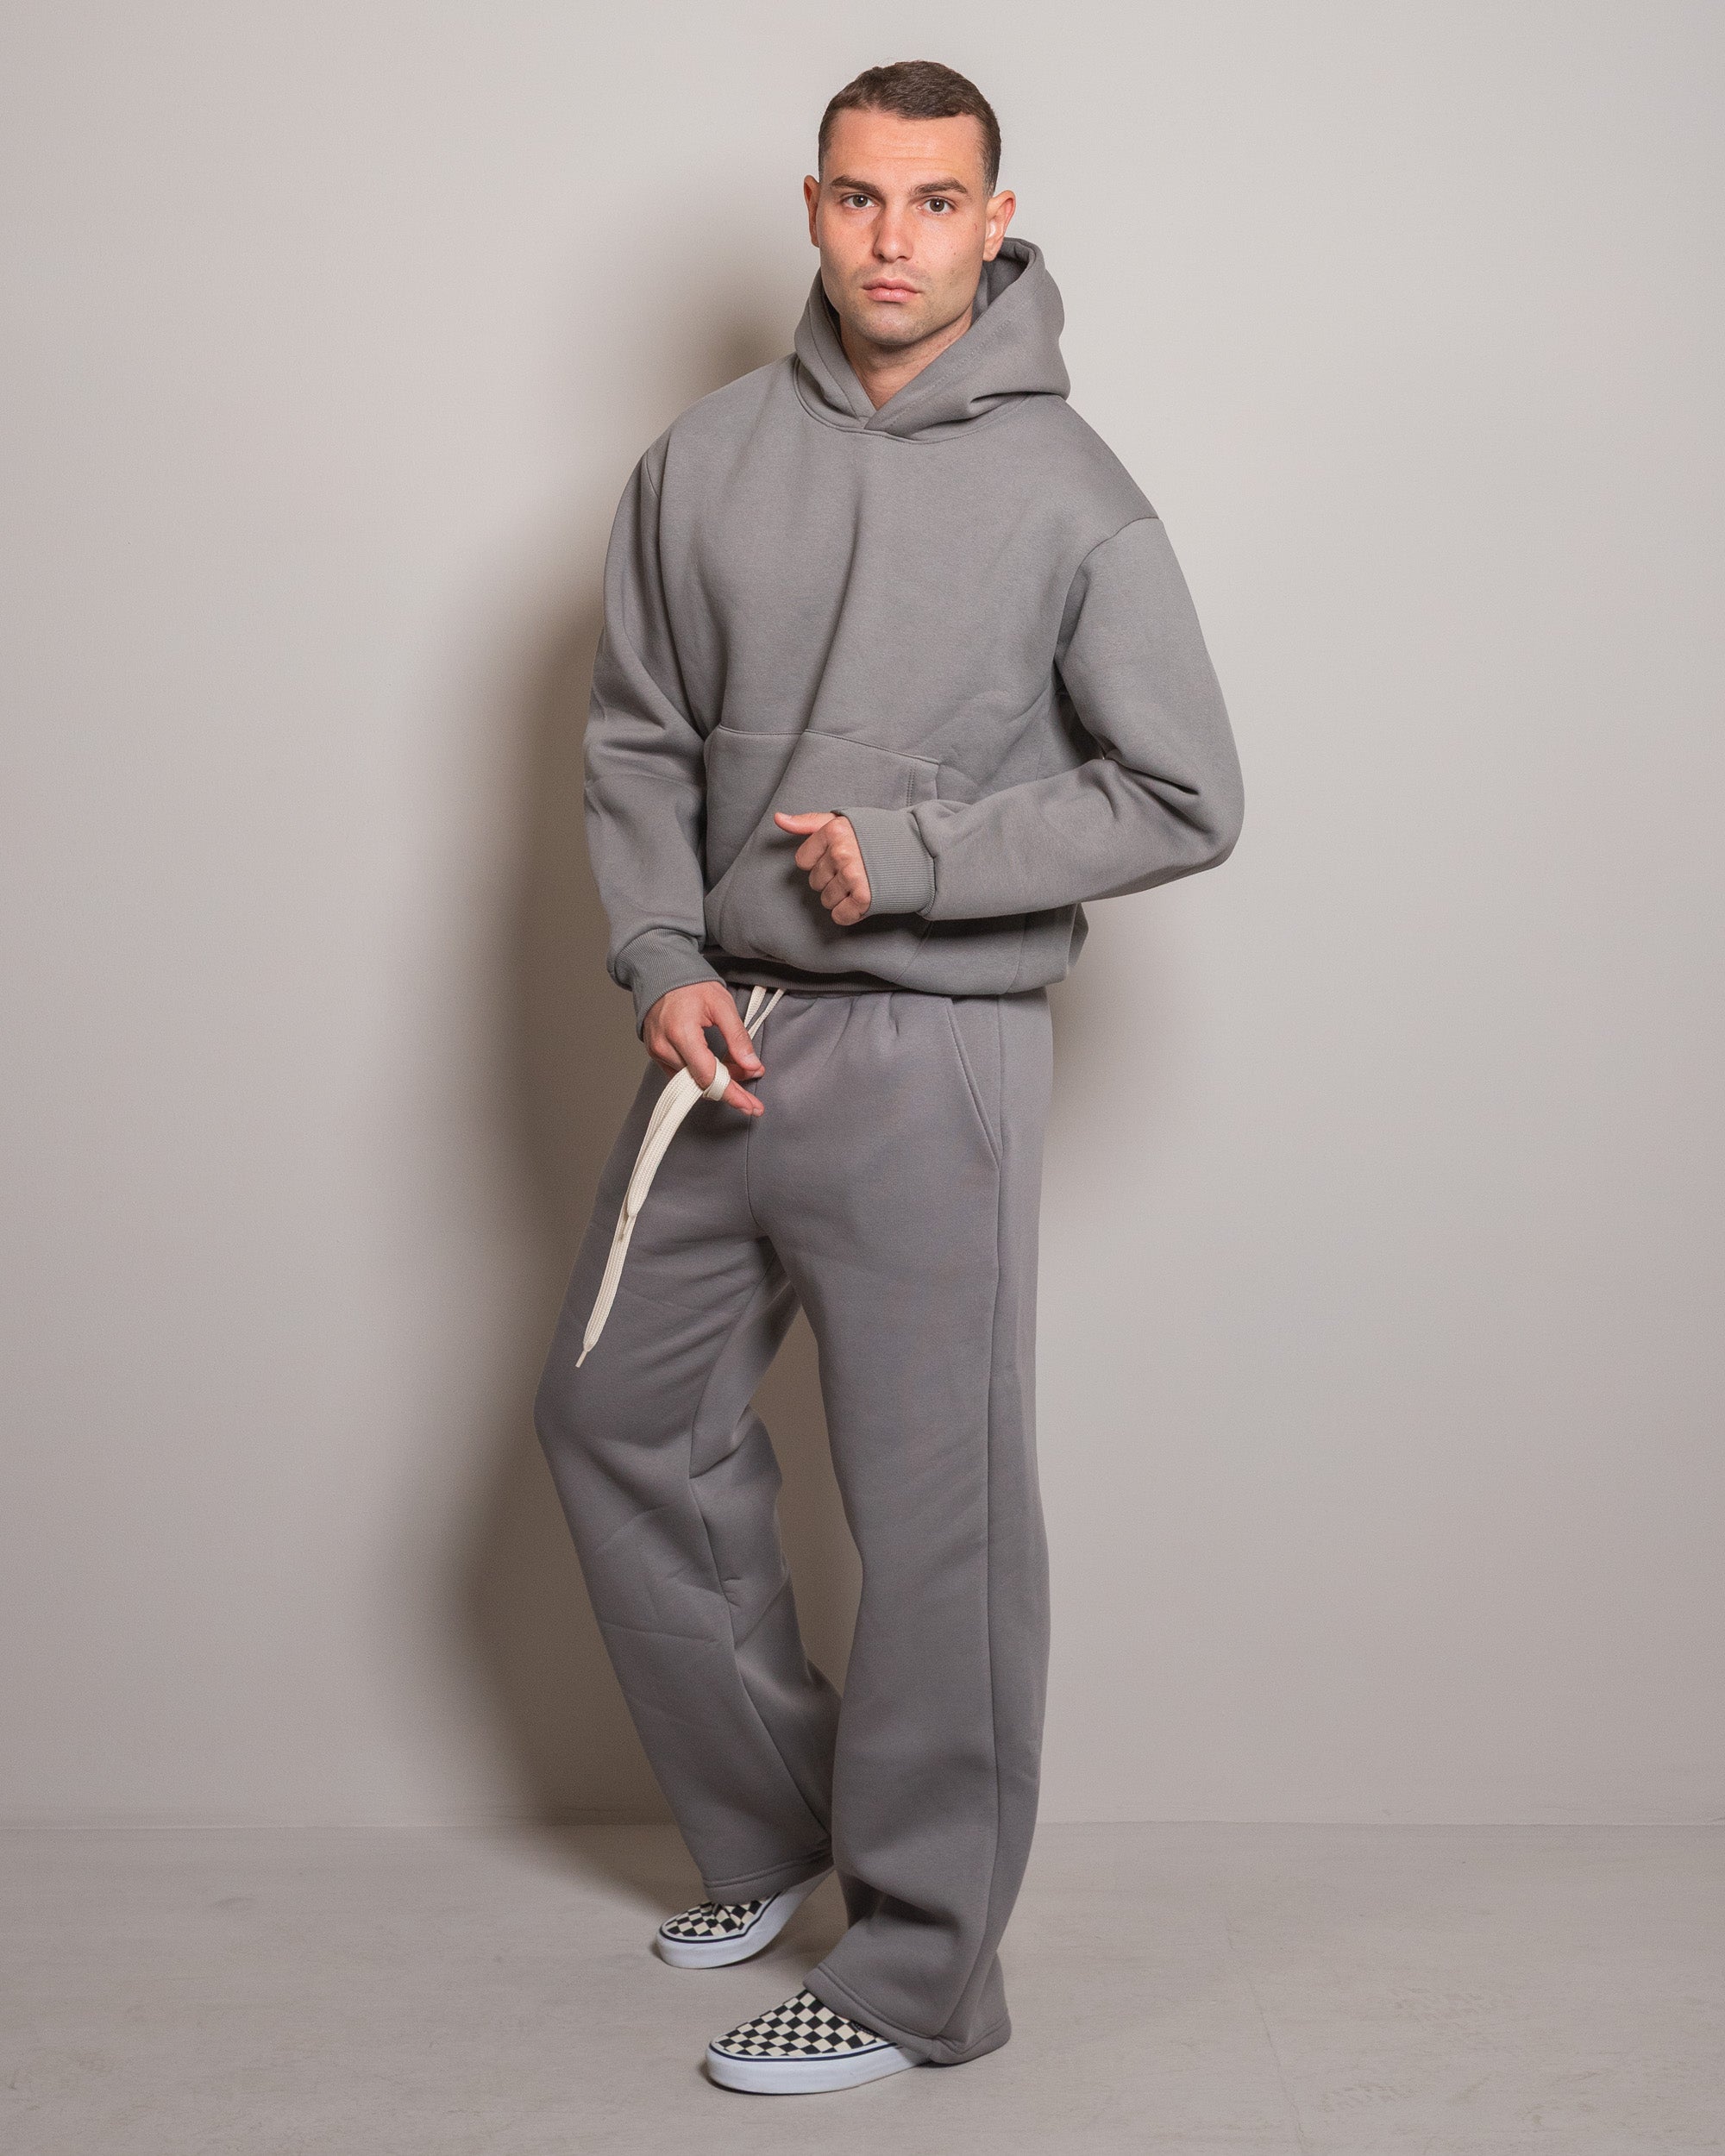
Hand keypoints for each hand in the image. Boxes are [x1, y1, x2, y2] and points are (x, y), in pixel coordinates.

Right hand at [642, 982, 765, 1116]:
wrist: (662, 974)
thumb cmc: (691, 986)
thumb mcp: (722, 1005)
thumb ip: (738, 1037)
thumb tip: (751, 1066)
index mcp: (681, 1033)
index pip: (707, 1075)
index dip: (730, 1092)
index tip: (749, 1105)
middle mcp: (665, 1047)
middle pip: (700, 1083)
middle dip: (729, 1089)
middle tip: (752, 1101)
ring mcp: (657, 1052)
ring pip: (692, 1082)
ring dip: (717, 1081)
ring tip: (738, 1072)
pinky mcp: (656, 1054)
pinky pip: (681, 1075)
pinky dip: (702, 1075)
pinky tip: (719, 1069)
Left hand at [774, 810, 871, 925]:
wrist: (919, 851)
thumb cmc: (878, 836)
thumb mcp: (843, 821)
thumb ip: (809, 823)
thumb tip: (778, 819)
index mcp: (834, 831)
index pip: (803, 861)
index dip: (819, 862)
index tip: (838, 858)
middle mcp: (842, 852)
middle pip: (815, 882)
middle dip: (831, 880)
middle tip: (855, 870)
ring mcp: (854, 875)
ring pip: (826, 900)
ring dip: (840, 897)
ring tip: (861, 883)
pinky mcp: (866, 897)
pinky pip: (841, 916)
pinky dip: (849, 914)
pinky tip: (862, 900)